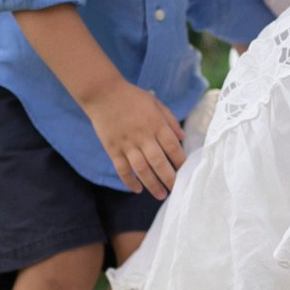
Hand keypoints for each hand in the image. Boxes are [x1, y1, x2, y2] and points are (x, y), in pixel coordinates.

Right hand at [86, 81, 184, 199]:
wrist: (103, 93)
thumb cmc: (132, 97)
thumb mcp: (155, 103)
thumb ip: (170, 120)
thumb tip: (183, 137)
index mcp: (156, 124)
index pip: (172, 146)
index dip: (180, 161)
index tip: (187, 171)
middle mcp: (142, 136)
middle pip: (158, 161)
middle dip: (169, 178)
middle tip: (177, 190)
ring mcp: (126, 144)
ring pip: (141, 169)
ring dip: (152, 184)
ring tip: (161, 195)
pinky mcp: (113, 149)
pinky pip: (122, 169)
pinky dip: (129, 181)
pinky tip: (137, 190)